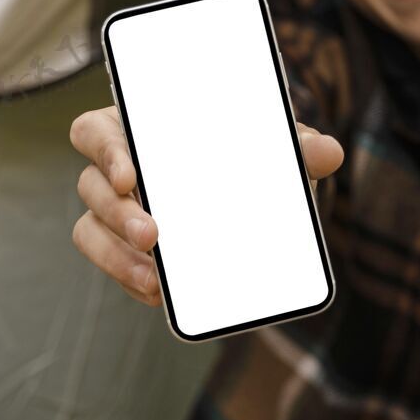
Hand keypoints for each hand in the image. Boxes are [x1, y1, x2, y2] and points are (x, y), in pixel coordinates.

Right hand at [68, 105, 343, 306]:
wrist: (251, 193)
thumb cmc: (247, 152)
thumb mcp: (274, 146)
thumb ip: (298, 145)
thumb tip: (329, 153)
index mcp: (138, 127)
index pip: (96, 131)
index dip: (105, 150)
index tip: (131, 176)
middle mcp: (116, 168)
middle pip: (91, 186)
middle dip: (118, 214)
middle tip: (152, 235)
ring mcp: (114, 211)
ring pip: (91, 230)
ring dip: (118, 256)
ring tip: (158, 277)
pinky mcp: (123, 248)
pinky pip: (111, 264)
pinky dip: (130, 279)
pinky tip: (160, 293)